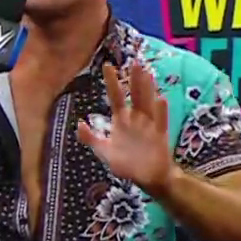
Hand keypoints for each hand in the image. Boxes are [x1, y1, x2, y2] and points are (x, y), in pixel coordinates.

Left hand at [77, 61, 174, 193]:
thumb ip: (91, 138)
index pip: (116, 97)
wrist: (147, 178)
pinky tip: (161, 99)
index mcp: (121, 120)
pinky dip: (160, 112)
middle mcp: (136, 119)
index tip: (108, 65)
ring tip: (147, 73)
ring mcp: (149, 125)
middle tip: (135, 61)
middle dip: (134, 80)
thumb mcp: (104, 151)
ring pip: (148, 103)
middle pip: (135, 95)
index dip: (112, 82)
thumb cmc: (126, 163)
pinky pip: (160, 122)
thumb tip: (79, 123)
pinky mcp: (159, 136)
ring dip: (148, 89)